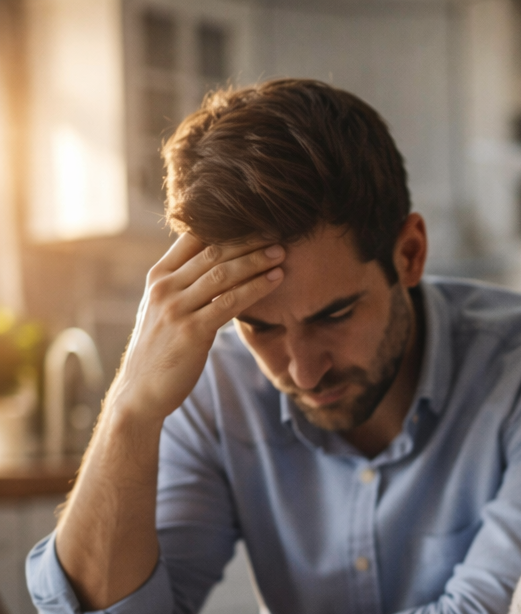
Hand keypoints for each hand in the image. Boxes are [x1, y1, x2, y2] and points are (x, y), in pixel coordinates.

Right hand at [112, 235, 285, 422]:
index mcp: (157, 277)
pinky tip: (275, 280)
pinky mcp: (191, 331)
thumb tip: (211, 265)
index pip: (192, 238)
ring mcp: (176, 308)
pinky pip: (230, 303)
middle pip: (211, 252)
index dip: (225, 226)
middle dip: (247, 240)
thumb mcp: (162, 309)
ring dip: (256, 261)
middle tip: (276, 231)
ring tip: (281, 252)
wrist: (141, 390)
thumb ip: (182, 285)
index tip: (254, 219)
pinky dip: (255, 288)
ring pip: (222, 274)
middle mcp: (164, 287)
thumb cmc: (160, 350)